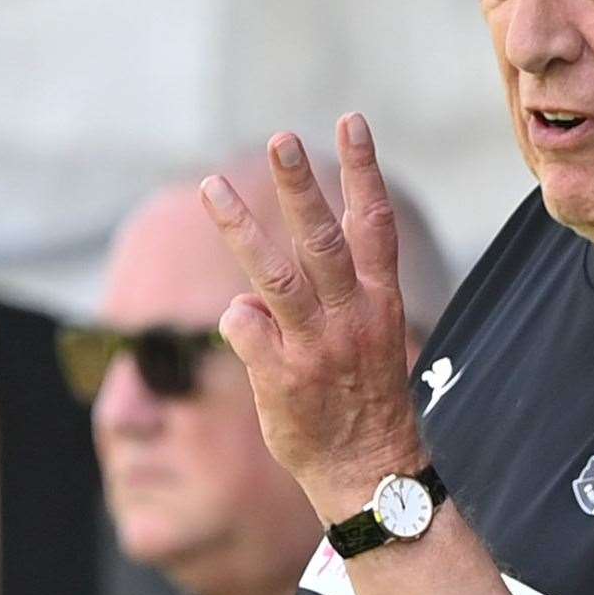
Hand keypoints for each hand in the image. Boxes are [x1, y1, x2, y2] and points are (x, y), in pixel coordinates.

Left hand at [201, 116, 422, 520]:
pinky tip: (252, 337)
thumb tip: (267, 279)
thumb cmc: (366, 401)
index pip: (375, 226)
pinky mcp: (280, 376)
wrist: (369, 471)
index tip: (352, 122)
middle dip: (301, 185)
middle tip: (282, 138)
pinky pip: (242, 327)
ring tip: (212, 187)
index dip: (363, 171)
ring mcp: (315, 346)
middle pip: (323, 239)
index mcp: (381, 305)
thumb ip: (338, 298)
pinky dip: (238, 322)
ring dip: (241, 227)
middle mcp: (352, 319)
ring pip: (273, 275)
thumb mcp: (373, 340)